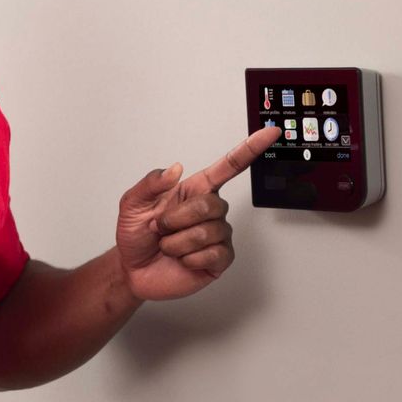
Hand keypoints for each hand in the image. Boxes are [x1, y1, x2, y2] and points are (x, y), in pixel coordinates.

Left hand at [116, 126, 282, 303]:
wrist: (133, 269)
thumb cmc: (136, 234)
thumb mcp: (132, 203)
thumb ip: (150, 183)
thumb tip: (175, 169)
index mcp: (195, 189)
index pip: (229, 166)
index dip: (250, 149)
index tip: (270, 132)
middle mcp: (211, 210)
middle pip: (210, 205)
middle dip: (176, 219)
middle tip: (159, 228)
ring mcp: (218, 235)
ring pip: (206, 233)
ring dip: (176, 242)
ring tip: (167, 246)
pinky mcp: (219, 260)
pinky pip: (211, 255)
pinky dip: (187, 258)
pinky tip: (181, 259)